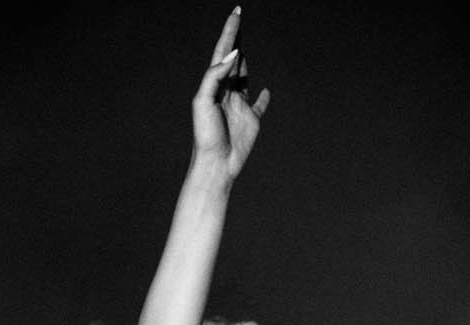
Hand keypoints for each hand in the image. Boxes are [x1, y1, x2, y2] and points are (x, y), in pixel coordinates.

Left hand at [192, 10, 269, 183]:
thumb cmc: (206, 135)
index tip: (236, 13)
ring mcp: (239, 106)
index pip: (222, 53)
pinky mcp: (251, 120)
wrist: (216, 164)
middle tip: (239, 22)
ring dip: (244, 64)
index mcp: (214, 86)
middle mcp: (227, 93)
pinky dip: (264, 98)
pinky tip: (266, 91)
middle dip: (235, 42)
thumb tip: (233, 54)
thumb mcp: (204, 101)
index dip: (230, 32)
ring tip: (243, 50)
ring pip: (243, 78)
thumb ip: (215, 76)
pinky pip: (259, 105)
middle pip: (232, 61)